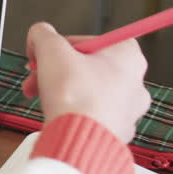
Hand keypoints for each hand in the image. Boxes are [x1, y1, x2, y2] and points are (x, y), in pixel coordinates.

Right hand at [21, 22, 150, 143]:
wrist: (80, 140)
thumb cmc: (76, 97)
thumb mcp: (51, 50)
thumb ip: (43, 34)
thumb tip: (39, 33)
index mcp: (128, 55)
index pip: (89, 41)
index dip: (60, 47)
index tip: (45, 54)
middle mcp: (135, 82)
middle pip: (87, 67)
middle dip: (55, 71)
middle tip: (38, 77)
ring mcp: (128, 110)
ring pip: (88, 92)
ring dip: (61, 91)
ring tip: (42, 97)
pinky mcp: (117, 131)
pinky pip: (90, 114)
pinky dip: (72, 112)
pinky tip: (57, 114)